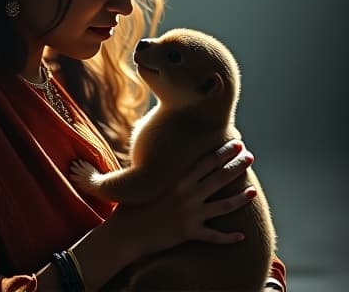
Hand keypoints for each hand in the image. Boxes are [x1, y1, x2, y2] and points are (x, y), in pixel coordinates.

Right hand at [70, 159, 100, 194]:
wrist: (98, 183)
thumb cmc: (91, 188)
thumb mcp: (83, 188)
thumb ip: (79, 185)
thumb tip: (75, 183)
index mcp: (78, 179)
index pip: (71, 176)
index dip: (71, 175)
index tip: (70, 175)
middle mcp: (80, 173)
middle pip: (73, 169)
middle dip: (72, 168)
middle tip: (71, 167)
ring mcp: (84, 169)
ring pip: (78, 165)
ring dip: (76, 163)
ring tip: (74, 162)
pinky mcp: (89, 166)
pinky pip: (84, 163)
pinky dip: (82, 162)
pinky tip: (81, 161)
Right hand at [105, 139, 255, 258]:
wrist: (127, 231)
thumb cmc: (134, 203)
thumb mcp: (148, 181)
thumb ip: (162, 170)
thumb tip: (169, 156)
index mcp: (178, 179)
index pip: (207, 162)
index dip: (224, 152)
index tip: (237, 143)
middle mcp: (187, 194)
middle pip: (219, 177)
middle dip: (237, 165)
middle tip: (250, 157)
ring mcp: (190, 214)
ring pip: (224, 205)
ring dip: (241, 198)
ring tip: (253, 190)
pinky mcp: (189, 232)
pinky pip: (215, 236)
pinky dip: (229, 237)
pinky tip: (242, 235)